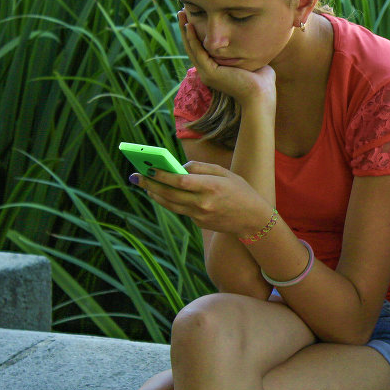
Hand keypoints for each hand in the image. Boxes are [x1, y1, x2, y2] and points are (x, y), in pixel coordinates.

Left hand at [130, 159, 271, 236]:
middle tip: (136, 177)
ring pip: (170, 204)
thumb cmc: (240, 190)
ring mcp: (200, 215)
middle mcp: (203, 203)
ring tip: (144, 185)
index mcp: (211, 187)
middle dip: (151, 185)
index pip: (180, 181)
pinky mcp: (199, 222)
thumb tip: (180, 167)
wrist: (252, 219)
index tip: (149, 168)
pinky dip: (168, 201)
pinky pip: (179, 210)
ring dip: (155, 194)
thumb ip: (202, 168)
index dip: (162, 175)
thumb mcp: (225, 173)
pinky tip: (160, 194)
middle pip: (170, 194)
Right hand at [179, 10, 277, 110]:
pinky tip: (190, 26)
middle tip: (181, 12)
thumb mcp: (249, 60)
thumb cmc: (261, 81)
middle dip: (185, 29)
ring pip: (191, 48)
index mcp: (214, 71)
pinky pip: (198, 52)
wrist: (262, 95)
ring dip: (185, 30)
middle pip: (191, 47)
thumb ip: (245, 50)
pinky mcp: (210, 73)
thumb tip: (250, 39)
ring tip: (181, 14)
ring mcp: (206, 73)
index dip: (194, 34)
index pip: (200, 49)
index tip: (192, 18)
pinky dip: (192, 38)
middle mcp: (207, 72)